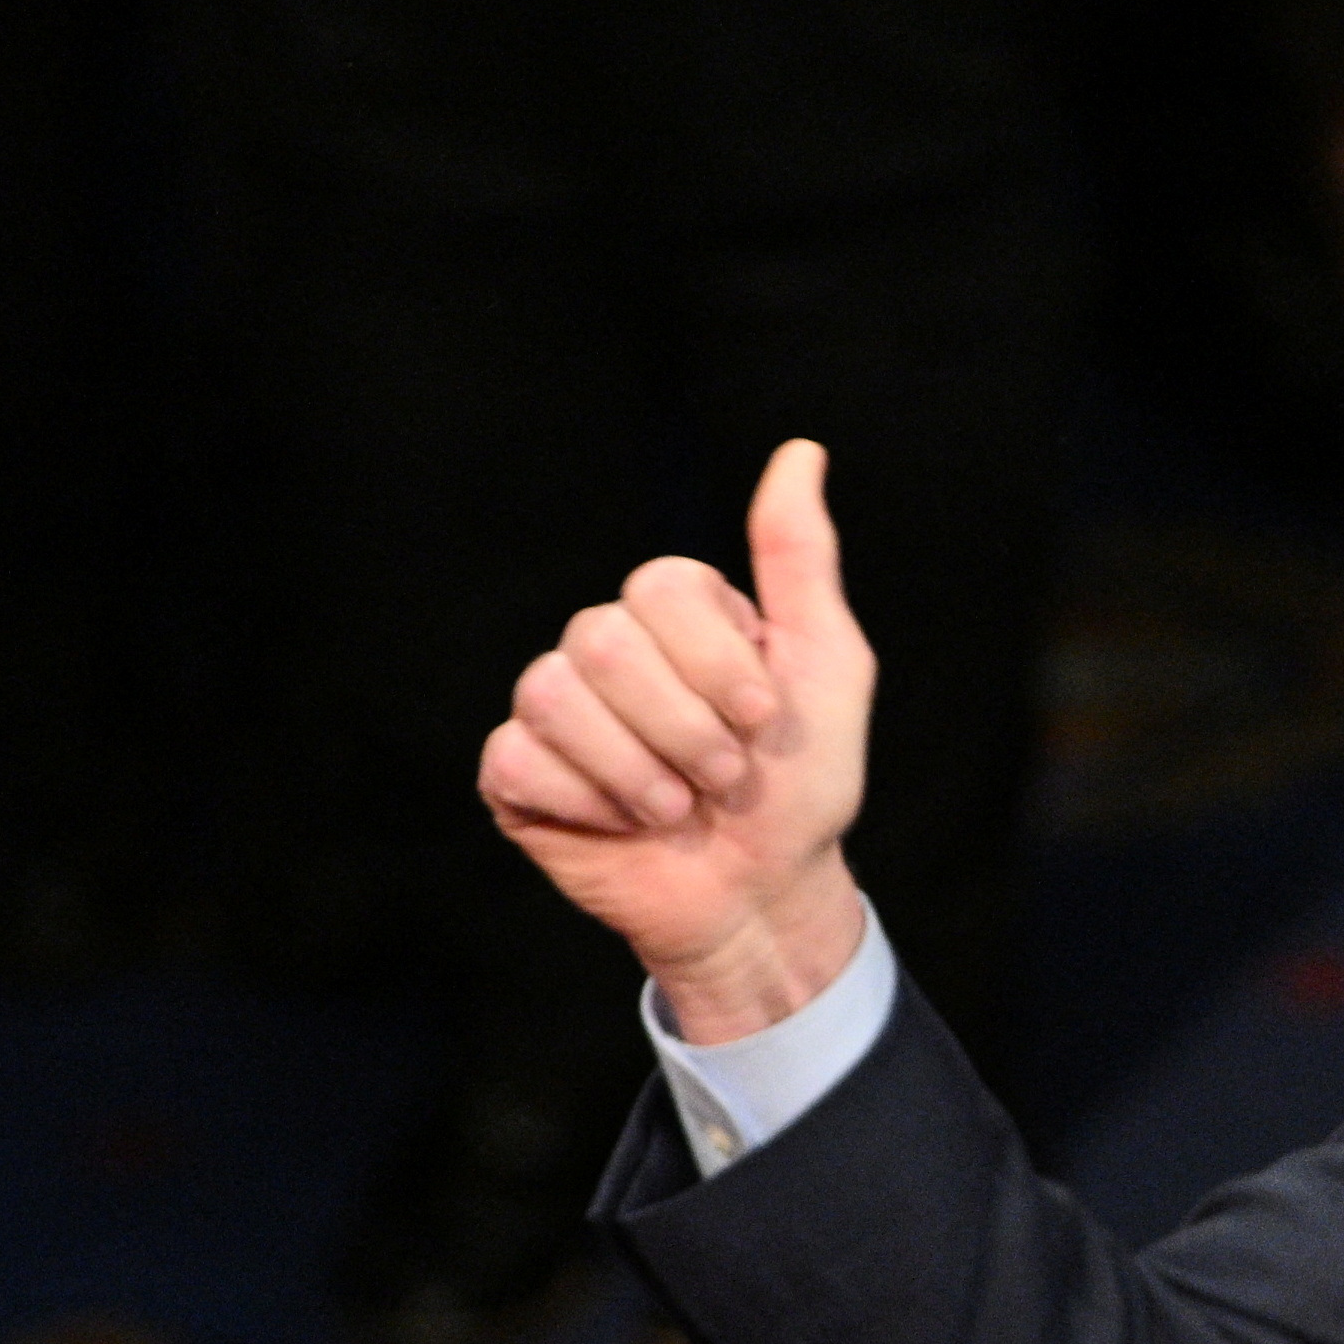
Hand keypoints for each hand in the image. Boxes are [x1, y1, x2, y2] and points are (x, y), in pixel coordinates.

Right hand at [476, 439, 875, 1041]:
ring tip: (679, 806)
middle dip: (687, 728)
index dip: (718, 664)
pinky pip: (521, 758)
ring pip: (556, 694)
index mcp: (674, 612)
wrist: (765, 892)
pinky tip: (625, 824)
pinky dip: (592, 803)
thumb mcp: (828, 666)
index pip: (660, 586)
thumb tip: (801, 451)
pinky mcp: (515, 772)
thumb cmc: (801, 784)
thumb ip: (800, 560)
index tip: (765, 719)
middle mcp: (605, 645)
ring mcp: (553, 706)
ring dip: (642, 770)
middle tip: (725, 777)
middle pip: (604, 639)